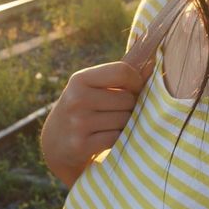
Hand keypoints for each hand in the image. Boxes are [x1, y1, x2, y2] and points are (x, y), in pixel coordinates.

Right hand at [40, 58, 153, 188]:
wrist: (54, 145)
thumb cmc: (81, 111)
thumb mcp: (92, 89)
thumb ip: (120, 77)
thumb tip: (153, 64)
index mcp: (80, 80)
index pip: (122, 71)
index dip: (136, 81)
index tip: (135, 89)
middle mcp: (77, 99)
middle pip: (128, 99)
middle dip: (130, 107)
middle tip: (118, 113)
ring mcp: (78, 123)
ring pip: (125, 120)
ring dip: (125, 124)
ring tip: (111, 126)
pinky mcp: (81, 145)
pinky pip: (117, 138)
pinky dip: (118, 139)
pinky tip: (106, 138)